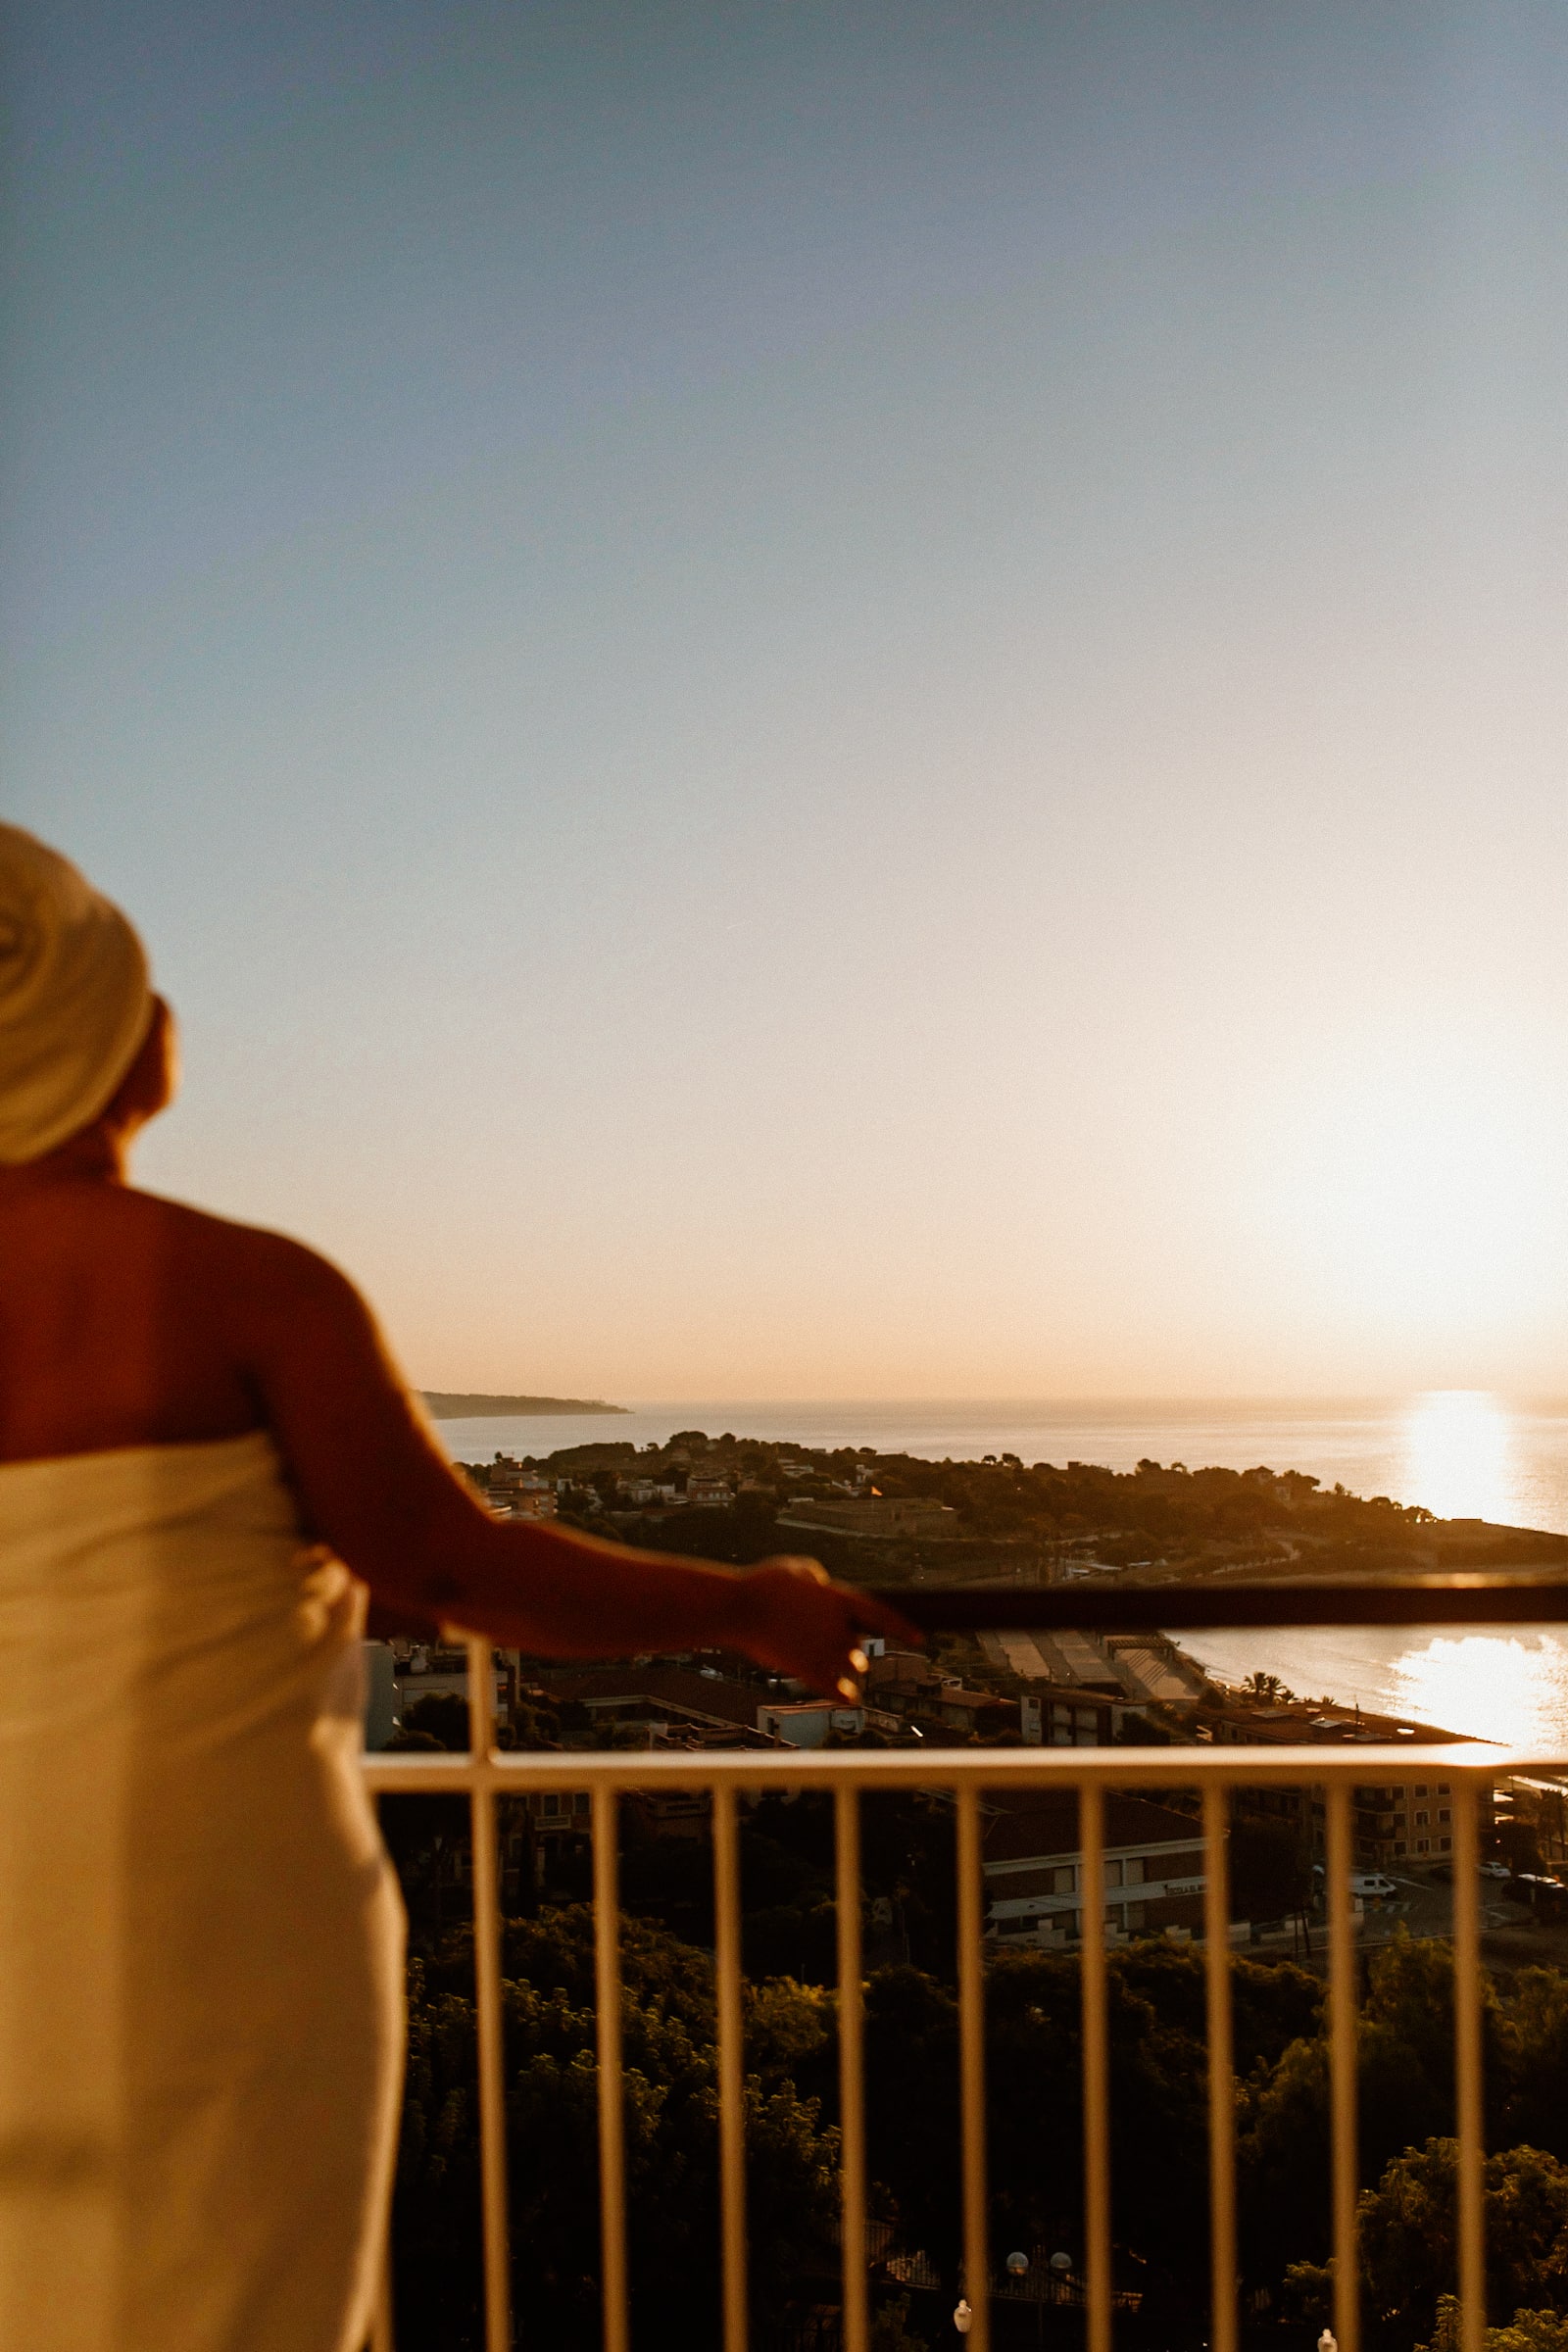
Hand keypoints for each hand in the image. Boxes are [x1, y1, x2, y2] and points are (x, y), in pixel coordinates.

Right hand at [736, 1556, 921, 1702]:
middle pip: (858, 1648)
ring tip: (818, 1658)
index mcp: (838, 1600)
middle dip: (849, 1649)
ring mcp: (825, 1653)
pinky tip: (848, 1698)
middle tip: (828, 1643)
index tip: (920, 1639)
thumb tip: (820, 1585)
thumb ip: (816, 1577)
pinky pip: (835, 1690)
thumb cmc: (762, 1584)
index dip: (902, 1628)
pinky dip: (843, 1694)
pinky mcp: (808, 1672)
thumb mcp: (795, 1568)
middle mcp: (839, 1628)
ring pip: (848, 1667)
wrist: (739, 1609)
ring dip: (841, 1666)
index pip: (881, 1615)